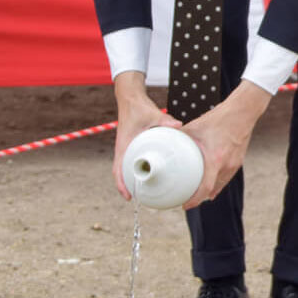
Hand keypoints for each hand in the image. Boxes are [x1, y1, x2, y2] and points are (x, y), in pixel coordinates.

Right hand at [110, 72, 181, 200]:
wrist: (131, 98)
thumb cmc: (139, 107)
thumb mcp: (152, 114)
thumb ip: (165, 121)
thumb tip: (179, 126)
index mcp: (124, 145)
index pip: (118, 169)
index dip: (121, 184)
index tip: (128, 197)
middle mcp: (123, 148)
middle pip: (120, 173)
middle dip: (126, 186)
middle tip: (138, 199)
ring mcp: (126, 147)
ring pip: (125, 168)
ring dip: (131, 179)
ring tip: (144, 191)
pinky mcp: (132, 144)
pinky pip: (132, 160)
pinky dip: (138, 169)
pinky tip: (150, 173)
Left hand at [180, 79, 271, 208]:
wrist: (241, 113)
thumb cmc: (218, 119)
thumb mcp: (195, 127)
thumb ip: (179, 136)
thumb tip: (163, 140)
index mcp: (215, 159)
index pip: (206, 188)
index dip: (195, 200)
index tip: (185, 205)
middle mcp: (226, 165)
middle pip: (212, 190)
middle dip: (199, 198)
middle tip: (186, 200)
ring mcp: (234, 164)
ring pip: (220, 184)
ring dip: (209, 191)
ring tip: (197, 195)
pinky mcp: (238, 161)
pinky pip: (227, 177)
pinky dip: (218, 183)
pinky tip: (212, 188)